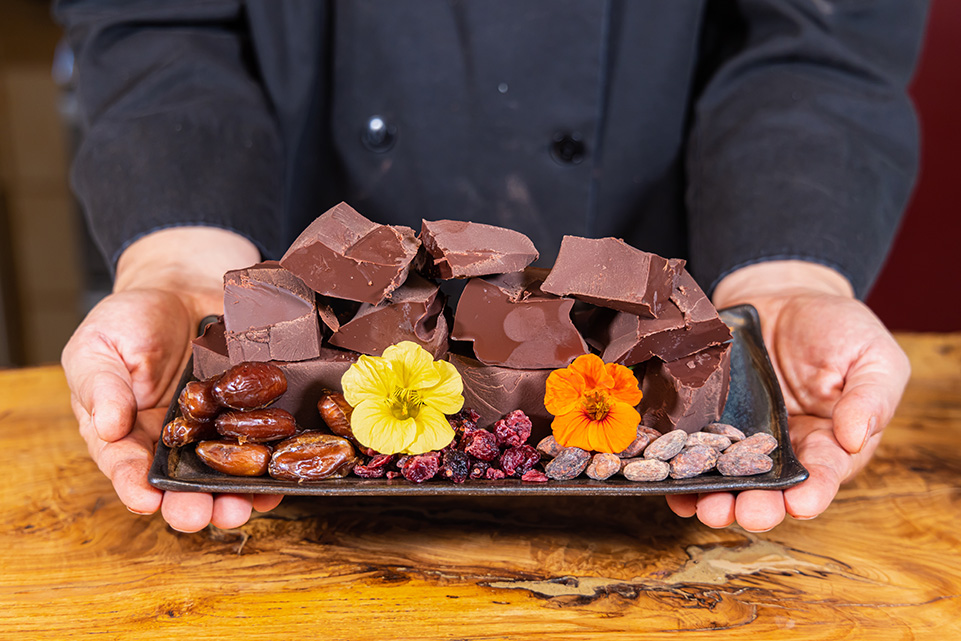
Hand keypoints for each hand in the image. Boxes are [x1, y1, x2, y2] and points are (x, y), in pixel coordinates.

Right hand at [61, 228, 281, 531]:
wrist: (185, 290)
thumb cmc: (132, 321)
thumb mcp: (100, 346)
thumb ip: (101, 386)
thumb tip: (107, 426)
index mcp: (125, 433)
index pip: (126, 468)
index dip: (135, 487)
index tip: (146, 501)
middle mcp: (171, 445)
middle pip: (179, 486)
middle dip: (192, 506)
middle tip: (203, 516)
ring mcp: (213, 435)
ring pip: (223, 478)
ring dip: (234, 498)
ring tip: (244, 506)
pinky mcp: (249, 419)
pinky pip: (262, 448)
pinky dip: (272, 468)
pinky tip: (281, 479)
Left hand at [665, 261, 909, 530]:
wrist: (783, 296)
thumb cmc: (838, 330)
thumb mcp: (872, 358)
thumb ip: (871, 399)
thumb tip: (857, 438)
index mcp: (827, 445)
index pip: (821, 477)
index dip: (811, 494)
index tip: (800, 505)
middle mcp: (779, 452)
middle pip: (768, 489)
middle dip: (755, 506)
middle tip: (743, 513)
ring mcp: (738, 438)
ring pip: (725, 478)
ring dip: (713, 497)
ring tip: (703, 507)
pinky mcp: (705, 421)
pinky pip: (688, 449)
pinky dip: (675, 469)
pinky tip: (665, 480)